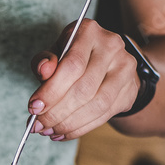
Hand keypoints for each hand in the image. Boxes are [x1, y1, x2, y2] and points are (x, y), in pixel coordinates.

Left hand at [28, 20, 139, 139]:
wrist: (107, 61)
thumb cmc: (73, 56)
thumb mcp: (55, 53)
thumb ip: (44, 61)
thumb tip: (43, 70)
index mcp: (89, 32)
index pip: (71, 66)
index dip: (51, 91)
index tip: (34, 108)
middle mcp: (111, 46)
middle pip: (84, 88)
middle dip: (57, 112)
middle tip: (38, 125)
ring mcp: (125, 68)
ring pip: (96, 105)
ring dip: (69, 123)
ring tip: (49, 131)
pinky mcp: (130, 89)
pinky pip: (104, 115)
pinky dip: (81, 128)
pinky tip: (64, 133)